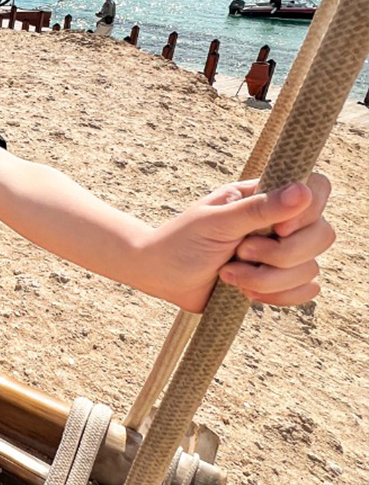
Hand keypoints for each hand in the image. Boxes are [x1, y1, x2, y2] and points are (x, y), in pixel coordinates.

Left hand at [149, 174, 333, 311]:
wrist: (161, 276)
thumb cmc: (181, 240)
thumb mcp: (216, 221)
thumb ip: (259, 208)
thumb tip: (303, 190)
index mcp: (266, 196)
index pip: (318, 189)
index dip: (308, 211)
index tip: (278, 228)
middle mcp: (281, 222)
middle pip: (322, 235)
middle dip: (280, 255)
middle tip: (240, 252)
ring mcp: (282, 252)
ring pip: (311, 268)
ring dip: (266, 279)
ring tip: (228, 274)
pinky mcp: (279, 280)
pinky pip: (305, 291)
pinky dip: (276, 296)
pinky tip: (245, 292)